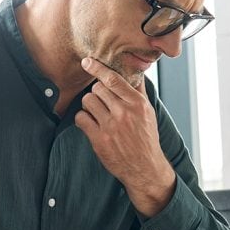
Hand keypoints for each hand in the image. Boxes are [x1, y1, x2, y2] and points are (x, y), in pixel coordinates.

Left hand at [75, 57, 175, 215]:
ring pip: (88, 101)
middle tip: (102, 102)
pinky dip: (83, 119)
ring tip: (97, 113)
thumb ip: (139, 91)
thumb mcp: (148, 112)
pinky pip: (81, 118)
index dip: (98, 68)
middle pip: (97, 88)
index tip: (87, 61)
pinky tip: (90, 124)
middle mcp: (124, 113)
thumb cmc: (146, 138)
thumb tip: (135, 70)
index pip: (113, 79)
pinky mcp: (99, 139)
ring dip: (89, 105)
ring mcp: (111, 126)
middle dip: (97, 93)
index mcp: (137, 104)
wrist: (144, 167)